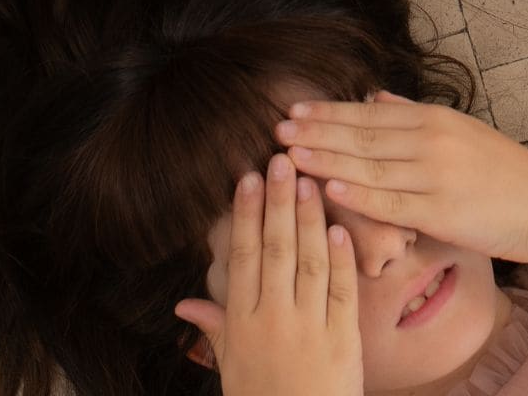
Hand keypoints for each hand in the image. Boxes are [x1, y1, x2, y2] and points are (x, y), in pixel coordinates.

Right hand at [174, 156, 364, 395]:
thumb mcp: (231, 366)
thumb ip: (214, 329)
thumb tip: (184, 305)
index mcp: (242, 323)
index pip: (243, 258)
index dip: (246, 216)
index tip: (247, 178)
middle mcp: (273, 320)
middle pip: (276, 250)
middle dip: (278, 203)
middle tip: (280, 161)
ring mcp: (310, 327)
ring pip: (309, 262)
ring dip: (310, 218)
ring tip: (310, 180)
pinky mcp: (343, 339)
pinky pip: (342, 291)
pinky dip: (341, 258)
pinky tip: (339, 227)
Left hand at [279, 93, 527, 261]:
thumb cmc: (503, 170)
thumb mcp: (461, 129)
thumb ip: (415, 113)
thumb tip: (375, 95)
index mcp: (433, 119)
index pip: (369, 113)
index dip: (329, 113)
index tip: (294, 111)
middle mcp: (431, 141)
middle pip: (362, 136)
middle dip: (316, 133)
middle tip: (276, 129)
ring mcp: (435, 176)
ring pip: (369, 167)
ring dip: (325, 160)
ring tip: (288, 156)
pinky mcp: (441, 211)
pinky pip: (391, 203)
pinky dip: (358, 196)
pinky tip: (328, 190)